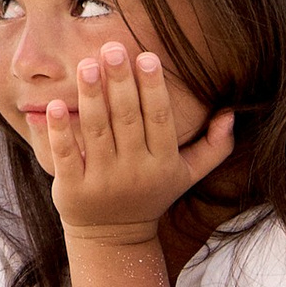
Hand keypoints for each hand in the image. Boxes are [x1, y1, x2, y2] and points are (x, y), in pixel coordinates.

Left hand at [39, 41, 234, 250]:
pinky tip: (53, 105)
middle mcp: (134, 172)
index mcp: (162, 163)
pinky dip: (59, 132)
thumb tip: (232, 112)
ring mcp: (103, 182)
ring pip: (97, 132)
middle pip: (127, 120)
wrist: (114, 238)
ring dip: (91, 97)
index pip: (159, 119)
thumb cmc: (152, 194)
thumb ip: (214, 146)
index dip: (153, 88)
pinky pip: (66, 156)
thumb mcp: (187, 175)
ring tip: (86, 64)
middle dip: (120, 82)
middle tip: (112, 48)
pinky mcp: (73, 190)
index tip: (146, 56)